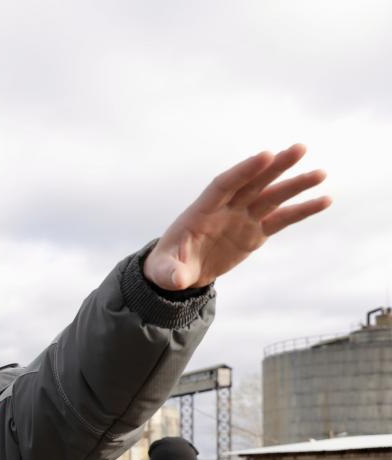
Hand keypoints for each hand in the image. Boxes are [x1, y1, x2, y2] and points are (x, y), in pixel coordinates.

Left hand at [143, 144, 329, 289]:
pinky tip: (324, 200)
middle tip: (299, 149)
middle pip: (252, 183)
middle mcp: (225, 209)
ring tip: (321, 174)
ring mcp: (242, 219)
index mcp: (201, 211)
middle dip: (275, 167)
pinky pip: (281, 219)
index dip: (244, 170)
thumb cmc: (167, 267)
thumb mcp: (165, 272)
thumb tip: (176, 281)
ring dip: (295, 185)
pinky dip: (301, 210)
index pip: (224, 184)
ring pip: (271, 197)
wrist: (179, 272)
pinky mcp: (255, 232)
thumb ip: (171, 272)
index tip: (266, 155)